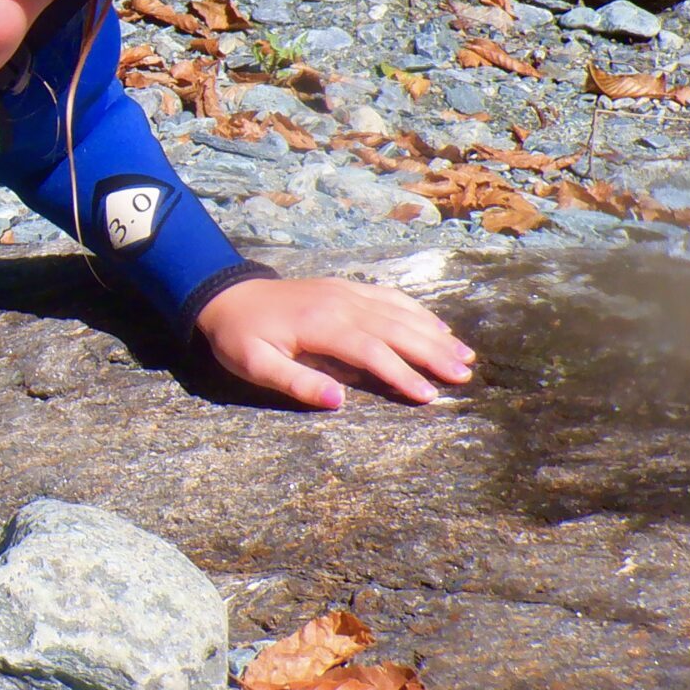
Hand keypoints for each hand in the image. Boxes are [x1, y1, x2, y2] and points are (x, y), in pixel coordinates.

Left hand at [194, 276, 472, 410]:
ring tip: (464, 355)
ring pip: (398, 311)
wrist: (225, 295)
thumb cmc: (239, 337)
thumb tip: (340, 402)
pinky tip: (436, 326)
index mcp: (320, 325)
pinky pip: (388, 296)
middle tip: (465, 375)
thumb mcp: (255, 365)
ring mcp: (344, 291)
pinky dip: (416, 310)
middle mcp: (339, 303)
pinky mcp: (344, 287)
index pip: (371, 351)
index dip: (401, 374)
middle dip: (432, 352)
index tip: (429, 396)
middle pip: (395, 328)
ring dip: (432, 333)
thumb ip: (297, 383)